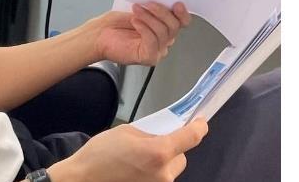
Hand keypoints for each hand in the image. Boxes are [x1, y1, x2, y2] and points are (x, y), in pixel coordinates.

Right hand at [48, 119, 207, 181]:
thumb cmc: (98, 156)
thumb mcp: (126, 132)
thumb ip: (151, 132)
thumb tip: (165, 132)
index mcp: (158, 153)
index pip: (192, 137)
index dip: (199, 127)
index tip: (200, 122)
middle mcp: (163, 174)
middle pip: (181, 157)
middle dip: (171, 149)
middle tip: (153, 145)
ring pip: (170, 171)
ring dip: (161, 165)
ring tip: (138, 162)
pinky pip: (159, 181)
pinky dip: (152, 175)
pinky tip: (135, 172)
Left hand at [93, 2, 191, 65]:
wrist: (98, 35)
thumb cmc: (116, 24)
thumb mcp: (139, 9)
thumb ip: (155, 7)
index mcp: (164, 28)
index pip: (182, 22)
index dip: (182, 13)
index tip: (176, 4)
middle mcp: (164, 40)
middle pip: (174, 26)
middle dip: (161, 12)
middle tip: (147, 4)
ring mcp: (157, 50)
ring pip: (164, 32)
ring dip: (149, 18)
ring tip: (136, 11)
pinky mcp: (148, 57)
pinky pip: (153, 41)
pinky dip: (144, 28)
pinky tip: (135, 22)